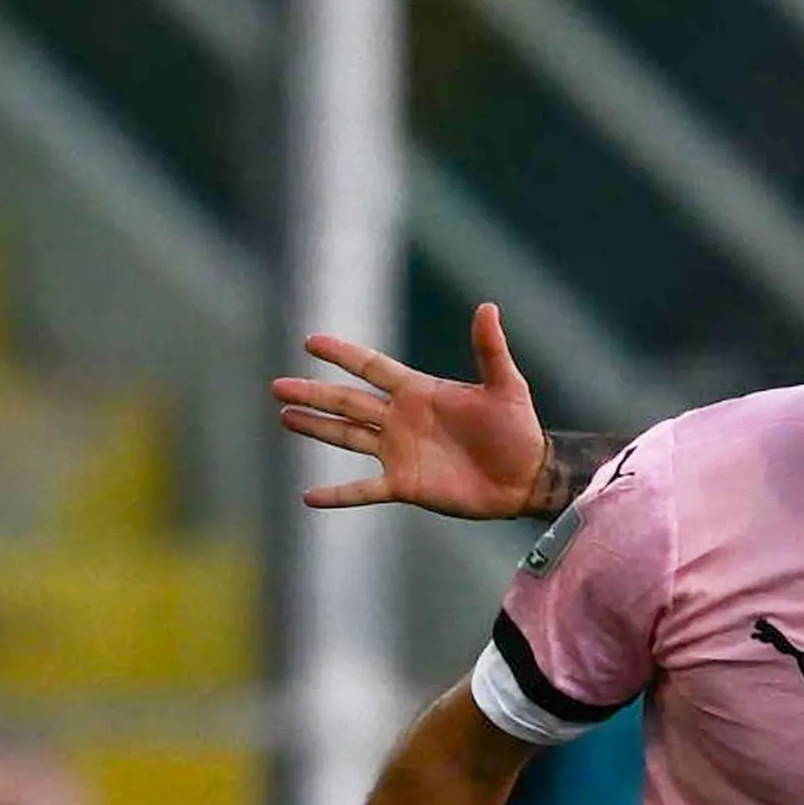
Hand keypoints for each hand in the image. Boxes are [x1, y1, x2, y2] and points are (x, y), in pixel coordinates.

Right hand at [272, 302, 547, 516]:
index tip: (311, 341)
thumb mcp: (506, 386)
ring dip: (316, 427)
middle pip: (347, 401)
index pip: (371, 367)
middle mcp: (401, 419)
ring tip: (285, 416)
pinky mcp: (405, 485)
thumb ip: (490, 350)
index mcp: (419, 391)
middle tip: (277, 385)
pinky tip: (310, 496)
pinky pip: (364, 489)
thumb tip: (488, 308)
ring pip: (347, 436)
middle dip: (313, 392)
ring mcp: (399, 452)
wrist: (525, 477)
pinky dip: (338, 493)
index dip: (342, 354)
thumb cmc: (517, 429)